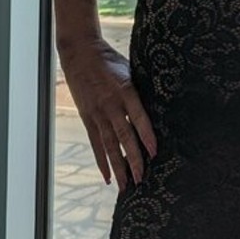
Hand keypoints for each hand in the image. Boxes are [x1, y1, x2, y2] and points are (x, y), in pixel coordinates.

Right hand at [58, 36, 157, 189]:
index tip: (155, 153)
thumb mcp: (130, 71)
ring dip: (118, 167)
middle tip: (142, 179)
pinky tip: (107, 176)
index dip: (146, 136)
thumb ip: (140, 91)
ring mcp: (97, 113)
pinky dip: (101, 161)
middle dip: (133, 159)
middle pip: (124, 137)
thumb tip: (159, 108)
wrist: (80, 53)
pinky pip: (95, 143)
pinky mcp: (87, 117)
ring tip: (126, 185)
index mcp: (125, 90)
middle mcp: (111, 104)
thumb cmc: (110, 60)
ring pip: (109, 145)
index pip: (138, 118)